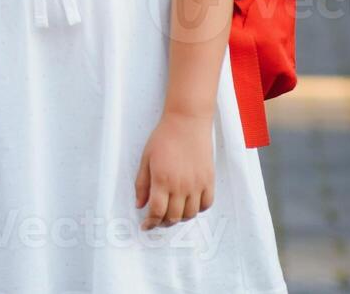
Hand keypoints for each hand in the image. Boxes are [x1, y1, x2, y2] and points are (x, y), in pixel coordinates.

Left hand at [134, 111, 214, 229]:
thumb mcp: (145, 158)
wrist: (187, 123)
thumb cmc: (164, 138)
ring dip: (180, 219)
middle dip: (163, 223)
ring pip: (190, 214)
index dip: (150, 223)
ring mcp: (197, 184)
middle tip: (157, 221)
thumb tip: (139, 205)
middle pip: (173, 216)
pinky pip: (206, 204)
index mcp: (162, 179)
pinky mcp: (209, 180)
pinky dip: (197, 210)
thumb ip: (142, 184)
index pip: (157, 211)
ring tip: (172, 214)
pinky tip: (189, 205)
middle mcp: (181, 185)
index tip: (145, 226)